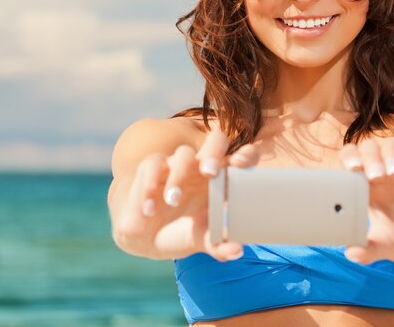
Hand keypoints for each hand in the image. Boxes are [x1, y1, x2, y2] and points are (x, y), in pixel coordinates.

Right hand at [114, 130, 259, 261]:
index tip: (240, 164)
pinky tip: (151, 208)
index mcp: (224, 178)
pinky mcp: (152, 167)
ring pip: (184, 153)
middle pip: (216, 141)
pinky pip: (153, 165)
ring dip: (180, 175)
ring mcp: (179, 163)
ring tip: (174, 200)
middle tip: (210, 172)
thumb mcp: (200, 239)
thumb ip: (218, 244)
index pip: (243, 156)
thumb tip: (237, 251)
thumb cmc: (183, 231)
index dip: (246, 155)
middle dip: (215, 153)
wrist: (147, 237)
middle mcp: (203, 165)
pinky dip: (151, 186)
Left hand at [339, 136, 393, 267]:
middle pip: (369, 148)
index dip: (349, 159)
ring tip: (393, 172)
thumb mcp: (388, 246)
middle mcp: (385, 173)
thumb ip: (369, 249)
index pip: (352, 161)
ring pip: (391, 144)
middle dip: (369, 157)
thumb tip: (351, 254)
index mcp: (370, 188)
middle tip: (375, 177)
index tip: (350, 170)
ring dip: (389, 154)